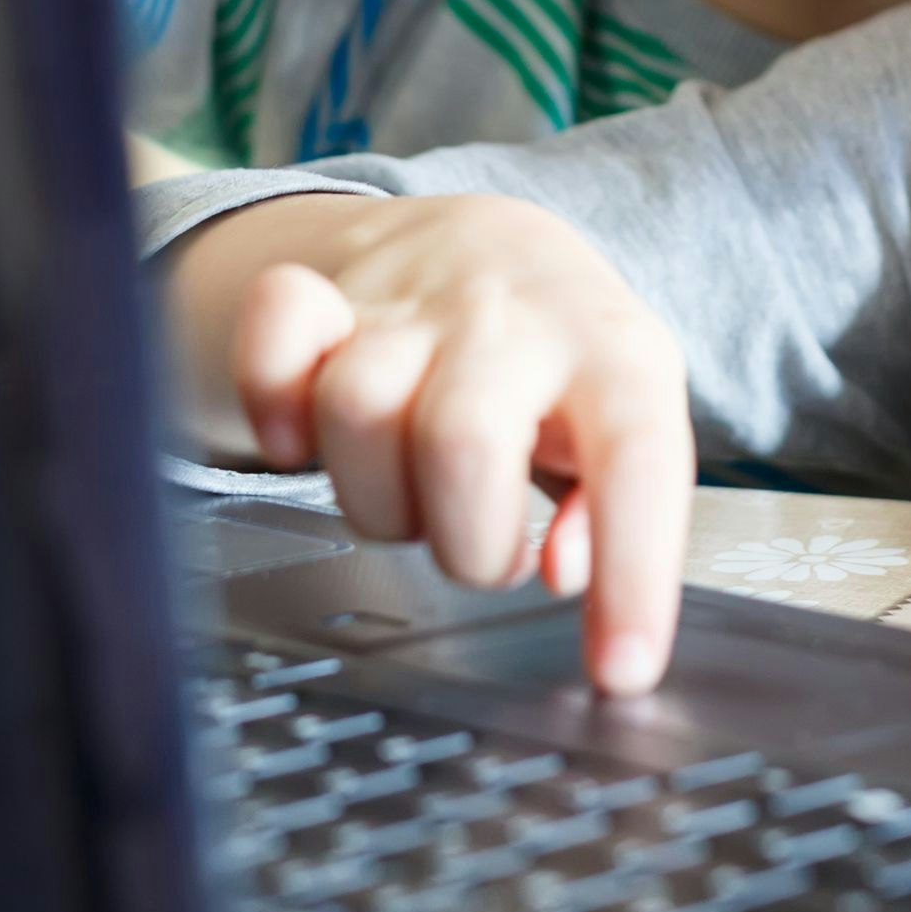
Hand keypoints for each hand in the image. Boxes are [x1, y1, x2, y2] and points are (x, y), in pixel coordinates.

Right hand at [176, 191, 692, 694]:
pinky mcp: (324, 293)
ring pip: (356, 410)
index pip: (637, 458)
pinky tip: (305, 438)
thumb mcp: (628, 422)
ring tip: (417, 494)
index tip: (620, 670)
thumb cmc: (562, 359)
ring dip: (377, 498)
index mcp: (614, 352)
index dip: (631, 570)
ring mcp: (411, 302)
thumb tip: (572, 573)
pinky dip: (274, 402)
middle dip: (468, 543)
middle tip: (486, 547)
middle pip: (464, 443)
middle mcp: (513, 317)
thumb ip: (618, 507)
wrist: (489, 241)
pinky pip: (273, 331)